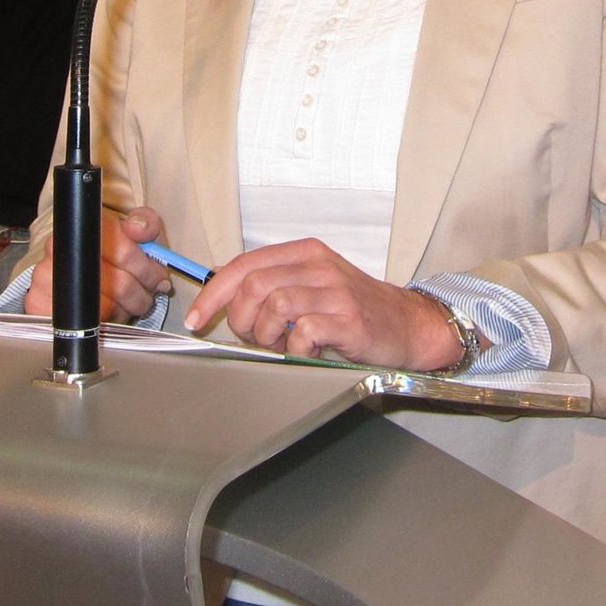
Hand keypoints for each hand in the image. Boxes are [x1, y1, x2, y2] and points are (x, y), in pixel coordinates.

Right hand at [25, 207, 170, 321]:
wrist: (70, 272)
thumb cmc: (110, 252)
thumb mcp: (133, 231)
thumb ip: (145, 223)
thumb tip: (137, 229)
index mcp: (85, 225)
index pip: (124, 250)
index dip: (146, 268)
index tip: (158, 277)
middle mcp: (59, 247)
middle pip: (119, 282)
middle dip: (141, 292)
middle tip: (148, 295)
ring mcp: (44, 277)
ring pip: (105, 307)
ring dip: (126, 309)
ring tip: (132, 303)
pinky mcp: (37, 304)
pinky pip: (84, 324)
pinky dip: (105, 322)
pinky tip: (109, 313)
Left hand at [182, 238, 466, 371]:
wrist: (408, 325)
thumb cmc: (354, 309)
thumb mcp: (311, 284)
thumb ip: (273, 283)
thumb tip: (222, 291)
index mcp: (304, 252)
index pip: (243, 265)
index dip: (214, 294)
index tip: (197, 318)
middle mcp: (318, 265)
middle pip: (253, 287)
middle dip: (242, 321)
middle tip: (257, 339)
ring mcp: (334, 291)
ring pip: (274, 308)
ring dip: (268, 337)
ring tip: (284, 346)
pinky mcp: (348, 319)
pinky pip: (302, 334)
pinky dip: (295, 351)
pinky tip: (307, 353)